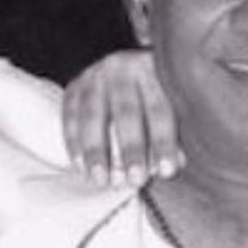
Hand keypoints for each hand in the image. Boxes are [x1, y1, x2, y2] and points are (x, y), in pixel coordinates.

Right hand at [63, 49, 183, 186]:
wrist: (125, 73)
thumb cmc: (154, 98)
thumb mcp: (170, 108)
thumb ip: (174, 134)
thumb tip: (177, 162)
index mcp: (153, 69)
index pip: (160, 109)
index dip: (164, 142)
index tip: (166, 172)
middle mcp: (122, 67)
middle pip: (126, 112)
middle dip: (131, 149)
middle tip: (135, 180)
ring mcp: (94, 75)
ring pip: (93, 116)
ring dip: (96, 151)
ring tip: (101, 180)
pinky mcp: (74, 86)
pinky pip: (70, 116)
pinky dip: (73, 143)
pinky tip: (80, 167)